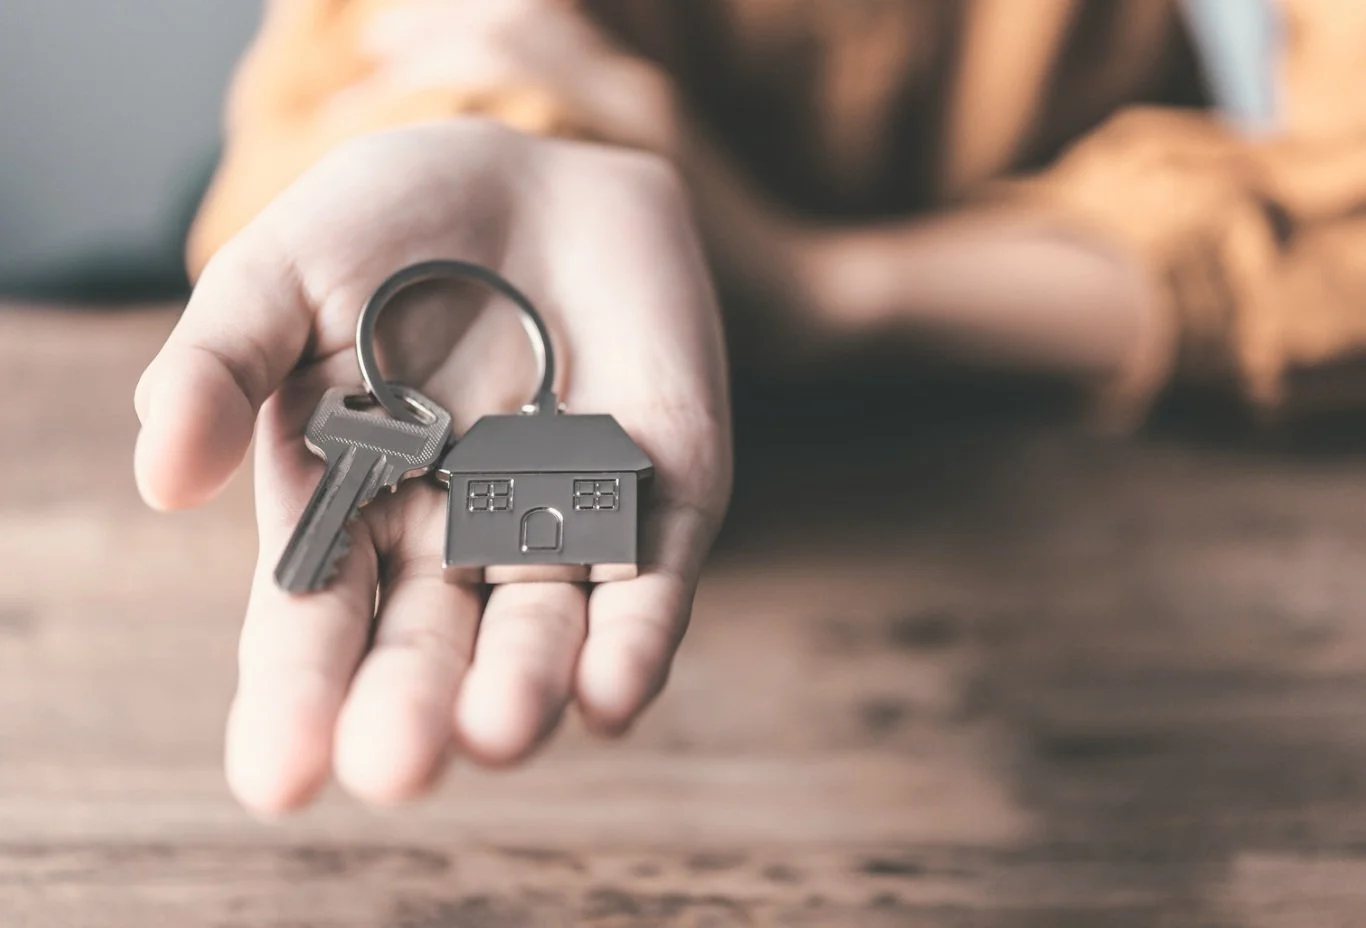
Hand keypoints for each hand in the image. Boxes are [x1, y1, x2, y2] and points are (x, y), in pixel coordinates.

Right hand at [134, 120, 731, 812]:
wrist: (537, 173)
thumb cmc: (389, 226)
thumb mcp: (279, 275)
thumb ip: (218, 364)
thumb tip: (160, 477)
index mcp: (348, 509)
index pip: (316, 621)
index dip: (298, 695)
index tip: (279, 773)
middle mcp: (454, 538)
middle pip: (431, 646)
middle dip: (414, 707)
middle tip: (397, 765)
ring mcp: (560, 520)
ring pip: (544, 629)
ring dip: (525, 685)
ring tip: (498, 732)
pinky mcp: (658, 492)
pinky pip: (652, 579)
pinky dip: (636, 638)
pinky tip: (611, 695)